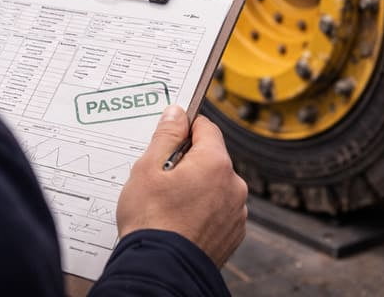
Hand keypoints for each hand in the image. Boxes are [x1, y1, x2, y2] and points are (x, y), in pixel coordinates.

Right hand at [116, 105, 247, 266]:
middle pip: (211, 157)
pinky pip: (219, 209)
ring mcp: (236, 211)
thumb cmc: (151, 221)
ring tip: (169, 205)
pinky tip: (181, 221)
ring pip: (215, 185)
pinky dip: (204, 211)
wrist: (160, 270)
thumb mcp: (147, 168)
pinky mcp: (233, 233)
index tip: (168, 139)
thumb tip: (177, 113)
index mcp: (215, 163)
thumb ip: (166, 135)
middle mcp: (234, 185)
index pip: (205, 127)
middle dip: (188, 162)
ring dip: (197, 187)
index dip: (184, 129)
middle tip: (161, 180)